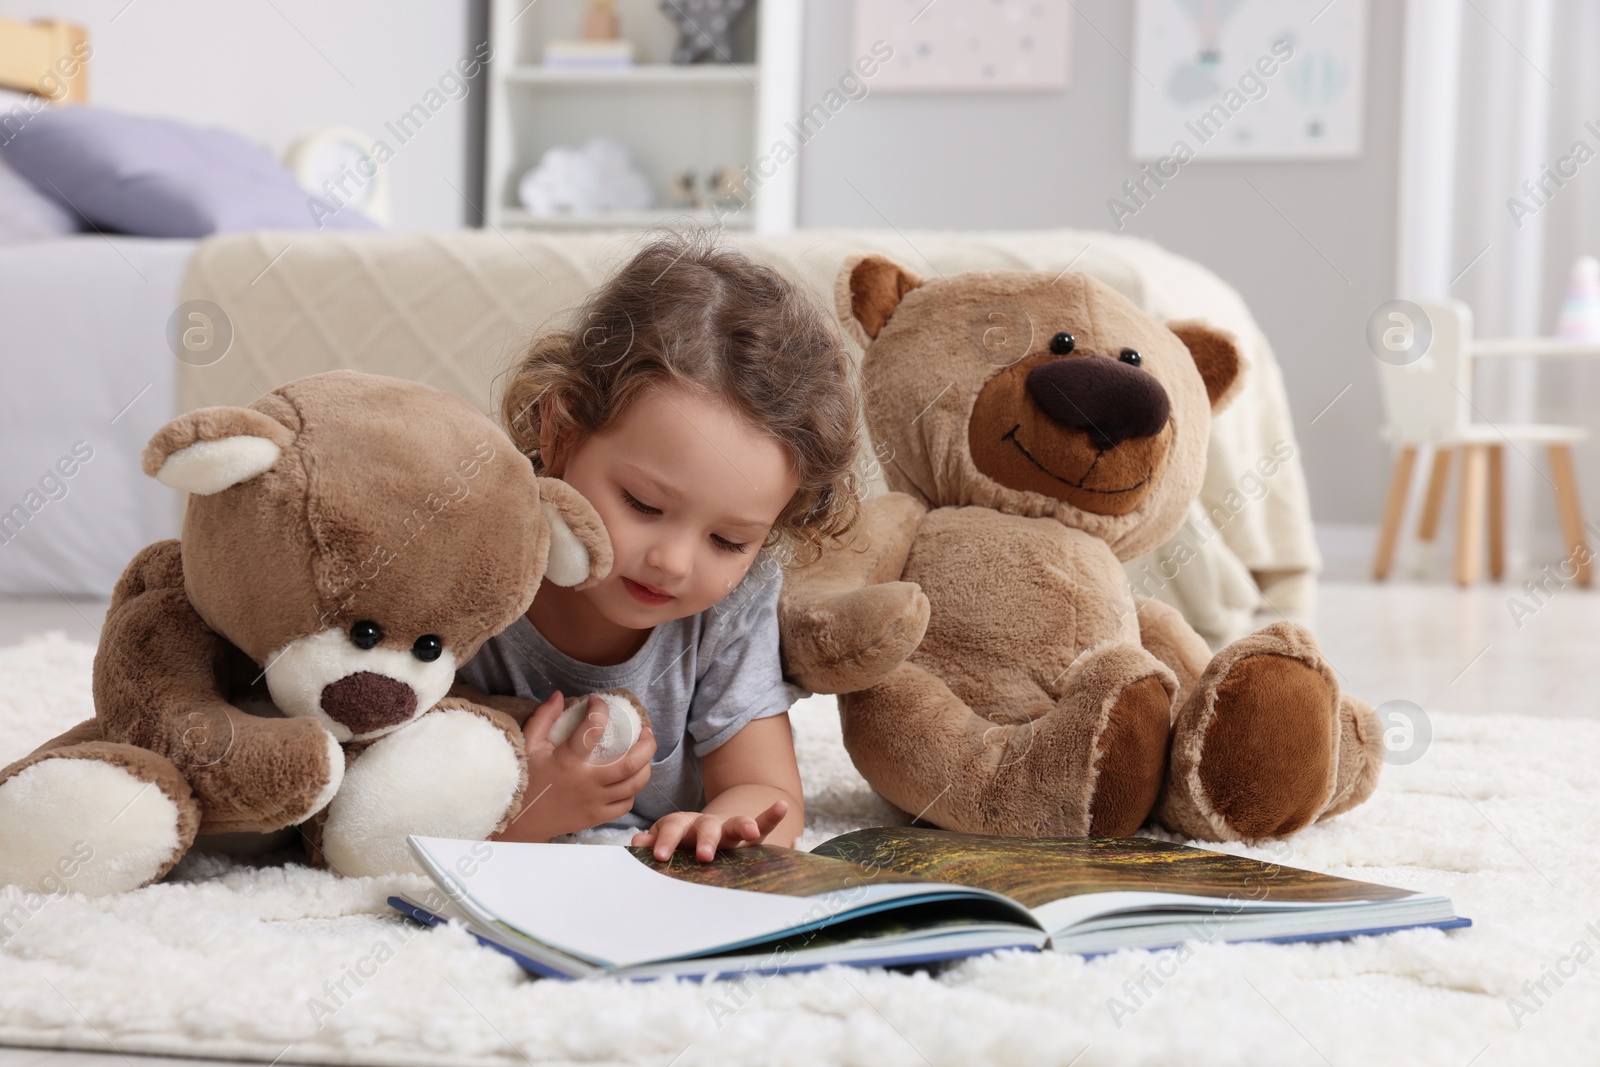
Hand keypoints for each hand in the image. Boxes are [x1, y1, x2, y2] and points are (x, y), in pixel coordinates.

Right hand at [499, 691, 654, 841]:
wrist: (518, 821)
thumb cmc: (524, 780)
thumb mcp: (528, 745)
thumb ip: (544, 718)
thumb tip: (559, 695)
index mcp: (569, 760)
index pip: (595, 727)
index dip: (601, 708)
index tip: (597, 702)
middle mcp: (587, 782)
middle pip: (631, 763)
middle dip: (647, 744)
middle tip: (645, 730)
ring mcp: (594, 802)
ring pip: (634, 784)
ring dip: (645, 766)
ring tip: (643, 753)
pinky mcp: (596, 817)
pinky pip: (625, 804)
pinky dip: (632, 790)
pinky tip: (628, 779)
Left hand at [630, 799, 789, 862]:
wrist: (708, 833)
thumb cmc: (683, 841)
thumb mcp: (667, 840)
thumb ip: (654, 840)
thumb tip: (637, 840)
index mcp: (684, 827)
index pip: (674, 828)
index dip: (665, 841)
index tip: (660, 856)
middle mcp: (706, 825)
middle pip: (705, 827)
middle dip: (704, 840)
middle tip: (704, 855)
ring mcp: (728, 828)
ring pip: (734, 824)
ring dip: (743, 825)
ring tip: (751, 831)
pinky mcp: (749, 834)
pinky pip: (764, 823)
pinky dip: (772, 816)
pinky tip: (781, 806)